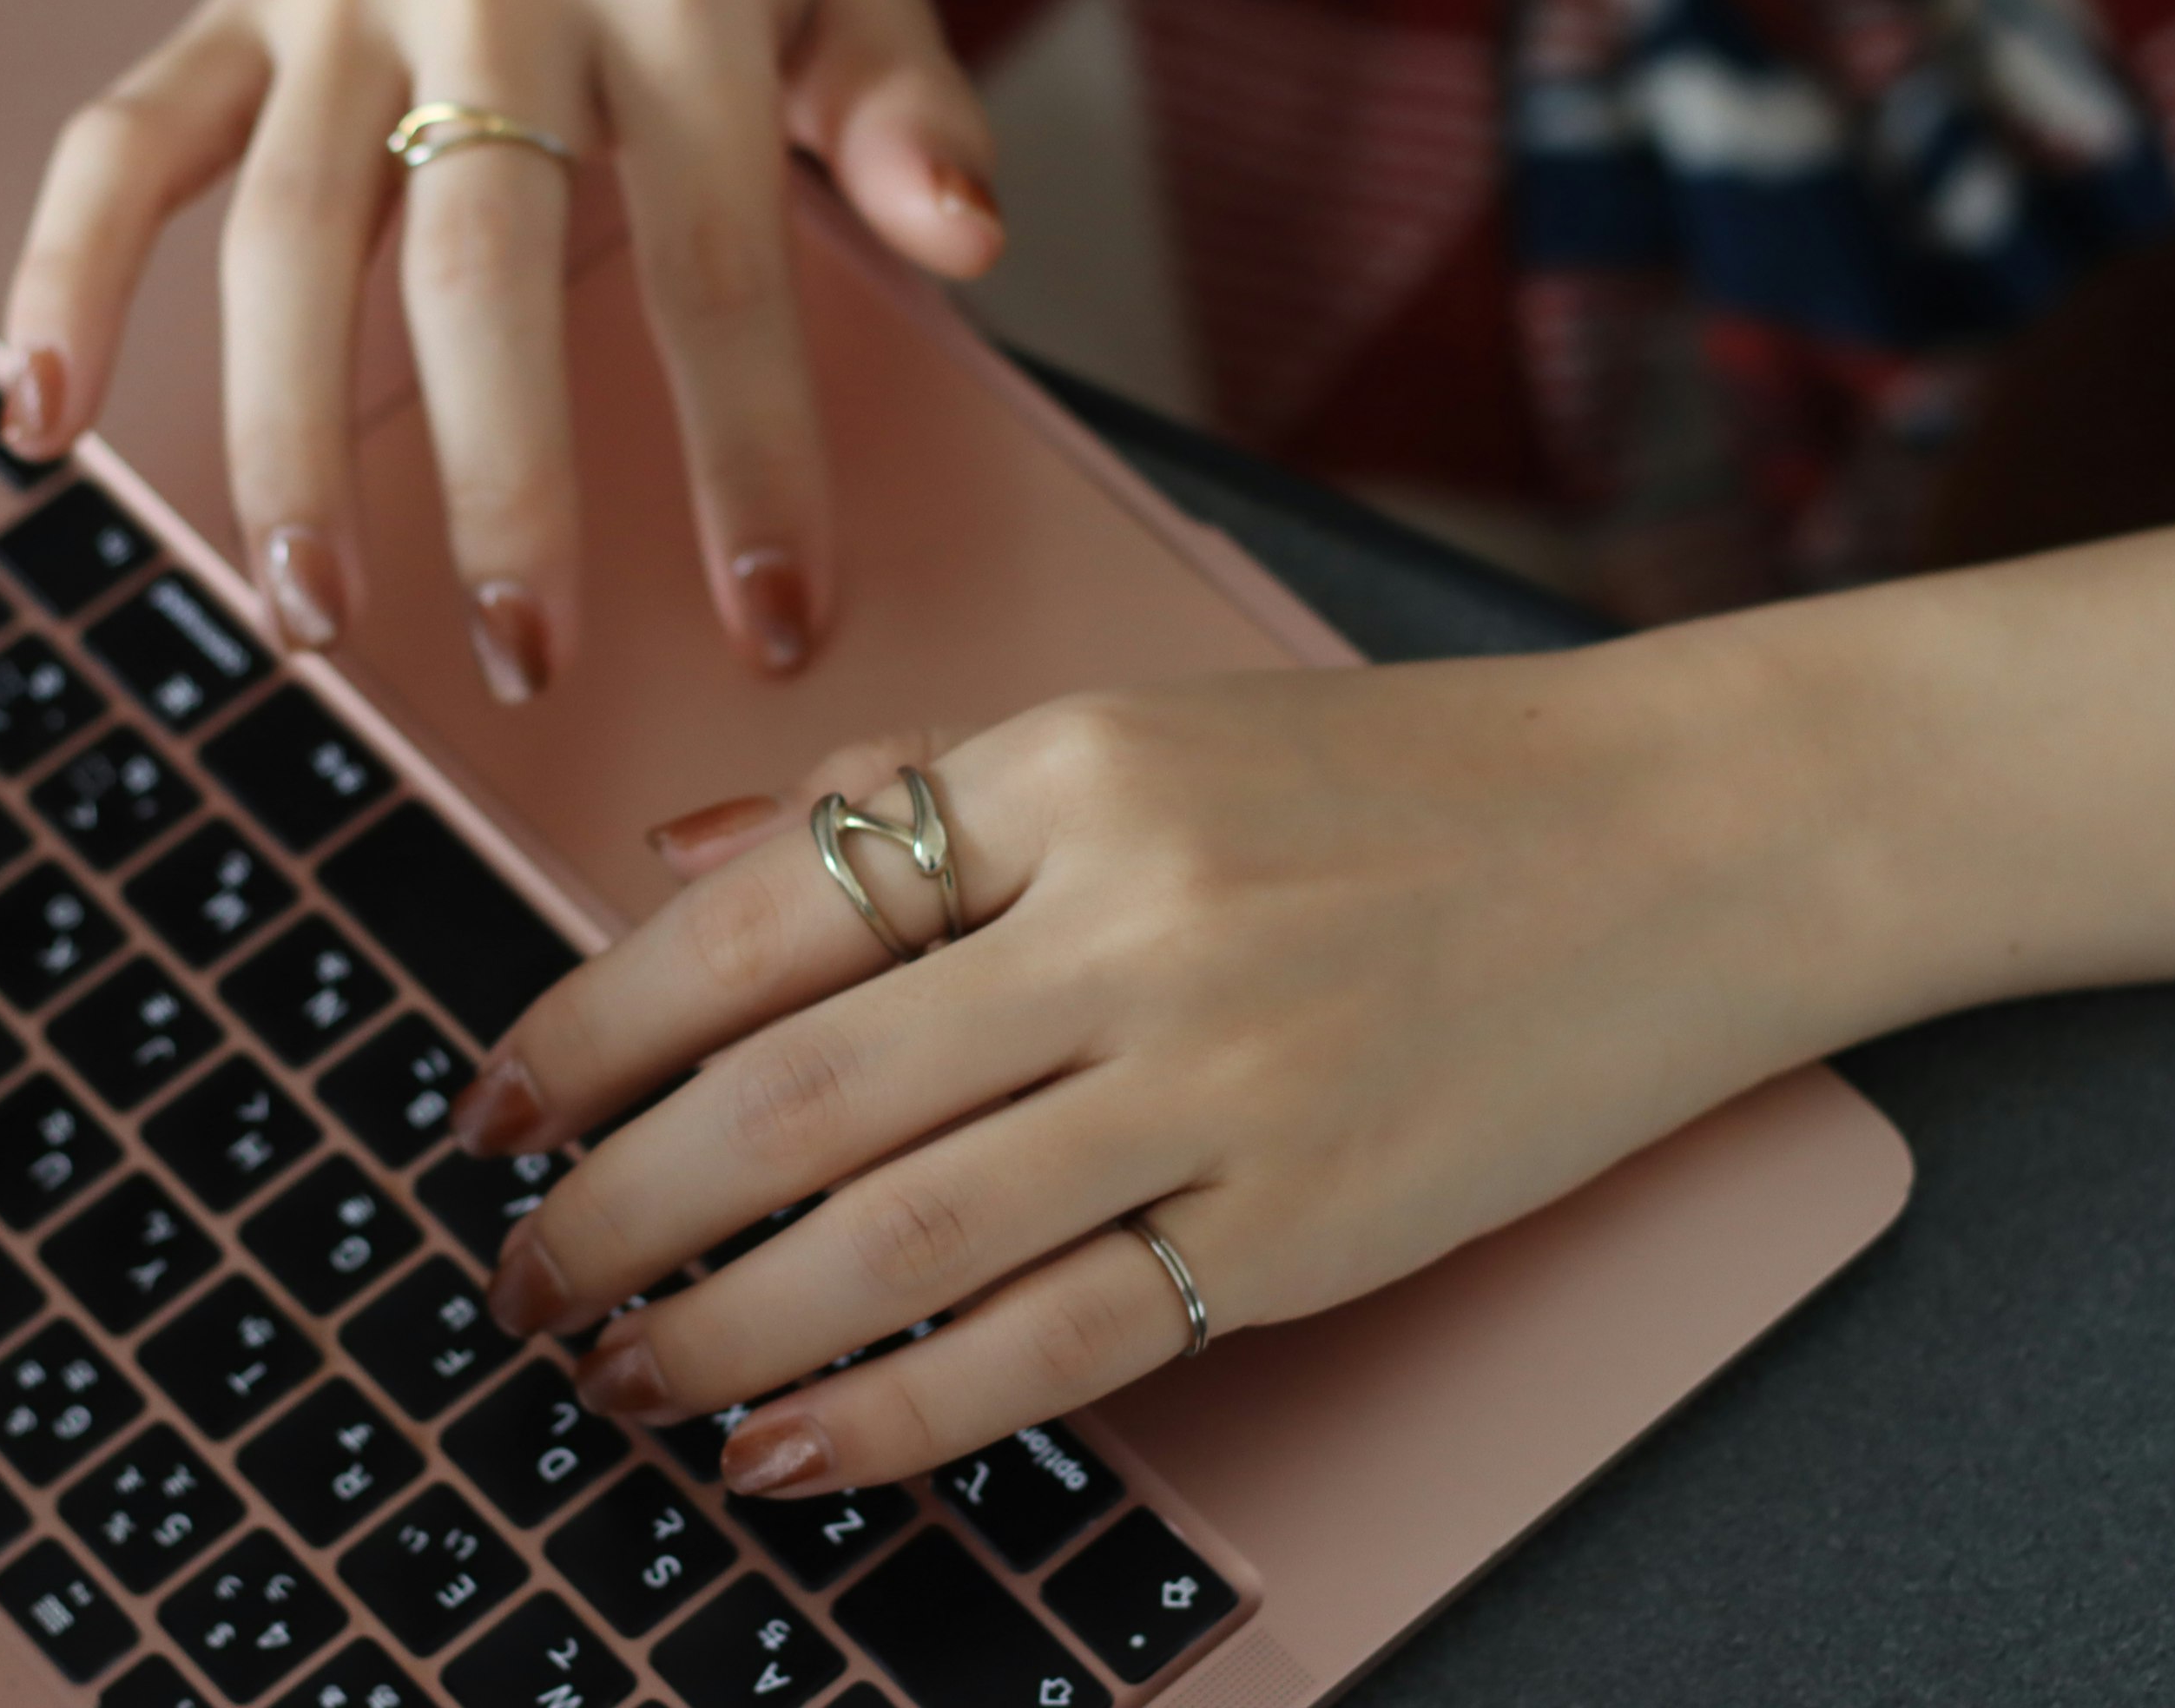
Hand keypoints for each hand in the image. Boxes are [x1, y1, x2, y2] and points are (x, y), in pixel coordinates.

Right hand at [0, 0, 998, 688]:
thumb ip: (911, 111)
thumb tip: (972, 242)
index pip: (718, 255)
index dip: (748, 452)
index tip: (774, 619)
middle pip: (479, 259)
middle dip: (502, 480)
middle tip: (525, 655)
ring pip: (283, 228)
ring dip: (284, 436)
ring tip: (311, 617)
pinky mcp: (232, 0)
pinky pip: (120, 141)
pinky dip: (63, 272)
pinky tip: (48, 423)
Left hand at [447, 638, 1912, 1493]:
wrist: (1682, 839)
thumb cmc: (1408, 783)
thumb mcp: (1154, 725)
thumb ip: (920, 786)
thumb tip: (678, 848)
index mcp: (1074, 766)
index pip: (762, 911)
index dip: (589, 1028)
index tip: (492, 1110)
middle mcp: (1134, 917)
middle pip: (795, 1089)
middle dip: (615, 1206)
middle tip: (516, 1279)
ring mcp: (1227, 1079)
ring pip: (898, 1232)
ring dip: (718, 1327)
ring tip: (616, 1380)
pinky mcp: (1311, 1222)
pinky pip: (1057, 1340)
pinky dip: (900, 1413)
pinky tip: (789, 1449)